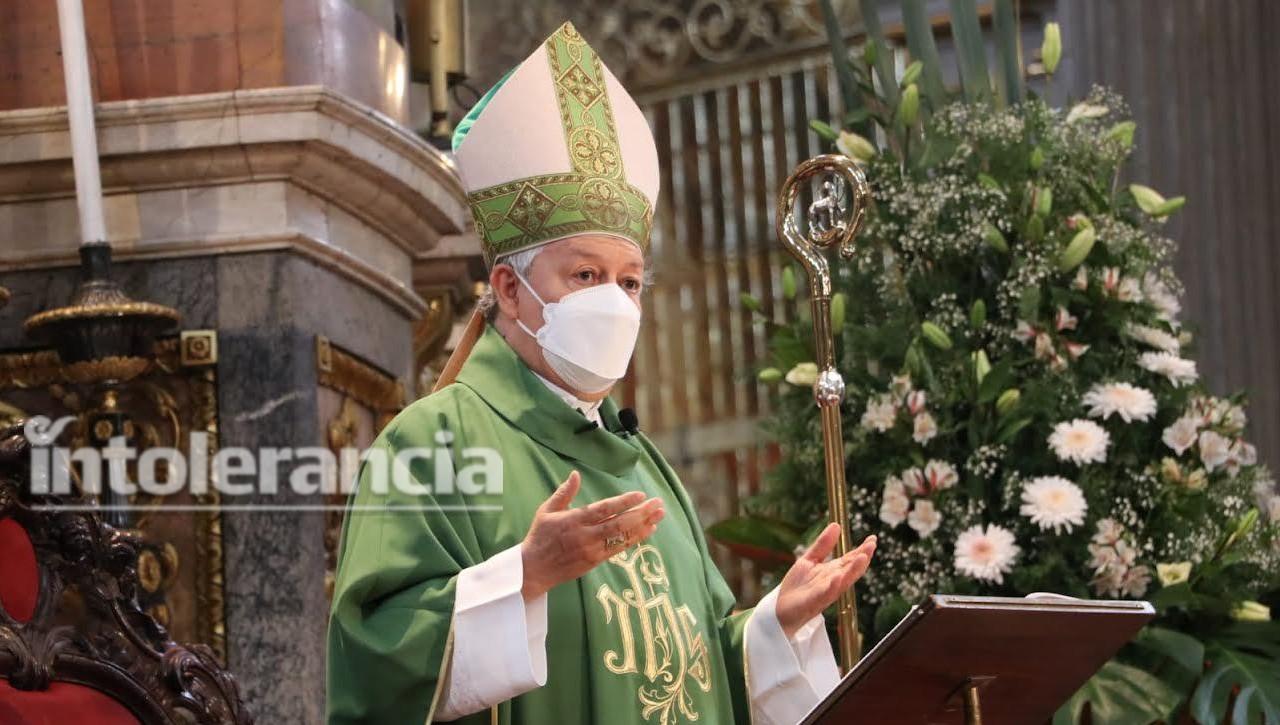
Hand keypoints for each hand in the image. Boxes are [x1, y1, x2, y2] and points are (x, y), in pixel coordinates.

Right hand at [520, 471, 664, 600]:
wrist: (533, 570)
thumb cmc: (540, 536)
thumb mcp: (547, 510)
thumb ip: (564, 493)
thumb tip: (575, 474)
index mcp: (573, 520)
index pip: (603, 509)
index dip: (623, 502)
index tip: (640, 494)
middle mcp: (585, 535)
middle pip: (618, 523)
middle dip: (641, 513)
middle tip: (659, 503)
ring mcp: (592, 550)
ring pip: (622, 537)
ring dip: (643, 525)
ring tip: (660, 515)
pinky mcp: (595, 561)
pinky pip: (619, 549)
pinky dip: (635, 539)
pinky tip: (648, 530)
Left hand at [775, 523, 876, 638]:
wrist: (781, 609)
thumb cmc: (798, 587)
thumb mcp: (809, 560)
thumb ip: (822, 545)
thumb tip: (836, 525)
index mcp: (832, 572)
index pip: (850, 560)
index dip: (861, 550)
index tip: (872, 539)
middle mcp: (832, 582)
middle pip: (850, 570)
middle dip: (862, 558)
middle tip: (872, 545)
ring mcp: (824, 593)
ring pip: (842, 582)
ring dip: (853, 571)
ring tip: (863, 558)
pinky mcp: (813, 602)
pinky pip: (824, 594)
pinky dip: (832, 586)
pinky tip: (838, 577)